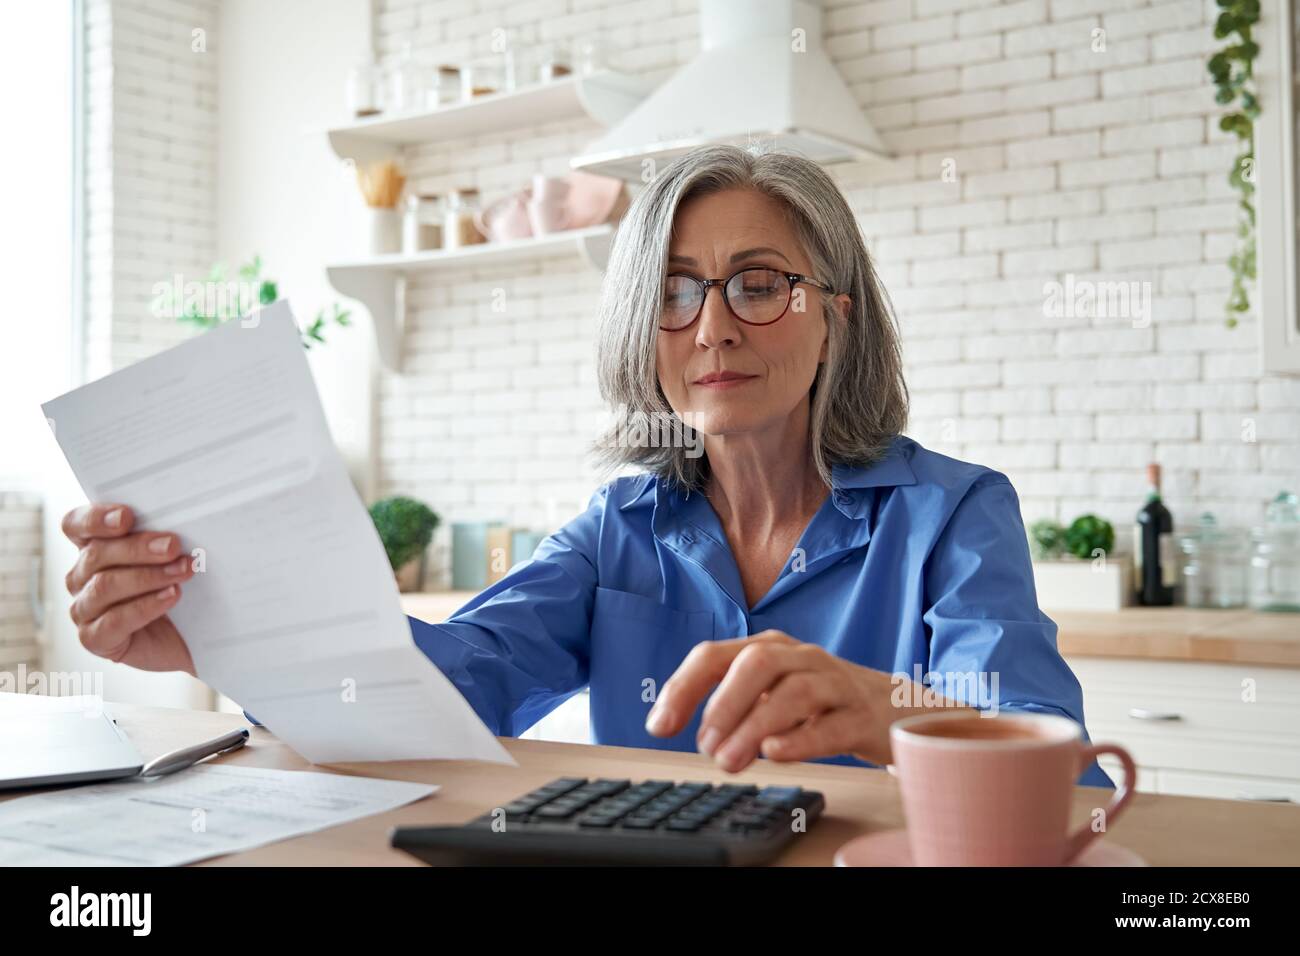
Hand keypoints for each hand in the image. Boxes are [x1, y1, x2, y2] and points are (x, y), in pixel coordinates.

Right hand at [62, 503, 196, 675]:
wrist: (187, 637)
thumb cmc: (174, 588)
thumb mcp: (168, 558)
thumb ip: (161, 538)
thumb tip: (179, 522)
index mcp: (92, 548)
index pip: (76, 525)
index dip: (95, 518)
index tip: (126, 517)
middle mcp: (81, 577)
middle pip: (96, 554)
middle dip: (138, 548)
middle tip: (173, 545)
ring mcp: (84, 609)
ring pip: (105, 586)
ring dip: (148, 576)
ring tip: (183, 571)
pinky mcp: (94, 638)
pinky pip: (114, 621)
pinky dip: (146, 606)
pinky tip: (171, 596)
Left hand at [645, 630, 968, 772]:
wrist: (896, 708)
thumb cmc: (822, 701)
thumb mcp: (773, 692)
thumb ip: (735, 705)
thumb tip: (694, 732)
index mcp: (770, 649)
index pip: (715, 655)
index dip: (683, 688)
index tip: (659, 726)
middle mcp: (801, 658)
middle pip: (757, 663)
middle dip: (724, 702)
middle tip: (704, 745)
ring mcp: (835, 684)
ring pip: (794, 693)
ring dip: (755, 726)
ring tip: (730, 761)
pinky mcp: (862, 717)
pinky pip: (832, 724)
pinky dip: (801, 739)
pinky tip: (775, 753)